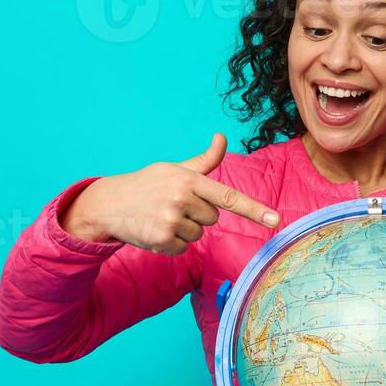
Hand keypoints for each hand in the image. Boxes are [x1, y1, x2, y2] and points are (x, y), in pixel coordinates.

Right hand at [60, 133, 279, 253]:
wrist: (110, 203)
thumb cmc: (148, 184)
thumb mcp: (175, 169)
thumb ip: (204, 161)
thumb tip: (221, 137)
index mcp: (188, 180)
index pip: (227, 196)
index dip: (254, 209)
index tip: (275, 220)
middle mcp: (181, 199)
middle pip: (212, 218)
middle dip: (197, 214)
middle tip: (172, 206)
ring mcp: (171, 221)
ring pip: (198, 234)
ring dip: (184, 230)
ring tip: (162, 217)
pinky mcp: (162, 240)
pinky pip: (184, 248)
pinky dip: (172, 243)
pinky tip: (156, 229)